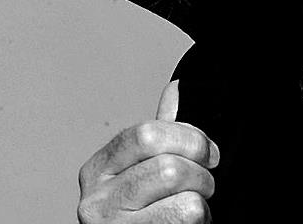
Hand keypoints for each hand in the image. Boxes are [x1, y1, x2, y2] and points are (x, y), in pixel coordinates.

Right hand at [78, 81, 218, 222]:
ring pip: (184, 200)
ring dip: (203, 202)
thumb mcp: (141, 169)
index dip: (187, 137)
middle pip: (168, 167)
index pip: (145, 134)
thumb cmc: (141, 214)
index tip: (207, 151)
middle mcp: (95, 202)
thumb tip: (176, 92)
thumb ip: (157, 134)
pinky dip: (201, 222)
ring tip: (198, 205)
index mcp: (97, 170)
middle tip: (206, 182)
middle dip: (201, 172)